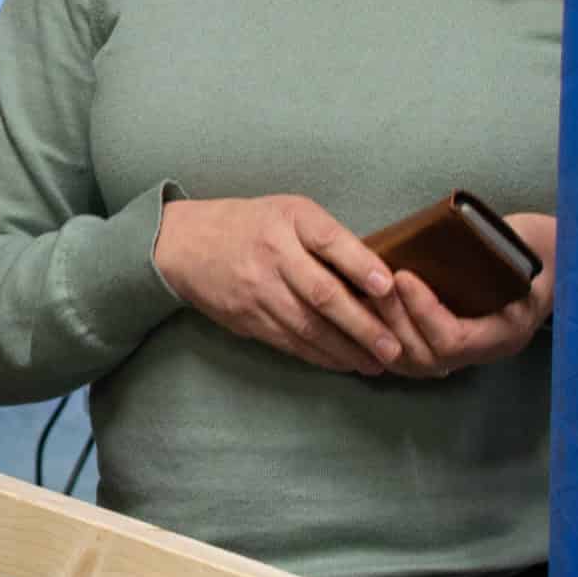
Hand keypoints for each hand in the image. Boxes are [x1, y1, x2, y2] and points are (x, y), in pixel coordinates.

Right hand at [154, 195, 403, 375]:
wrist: (185, 244)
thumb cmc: (250, 225)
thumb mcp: (288, 212)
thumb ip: (327, 238)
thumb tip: (375, 277)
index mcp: (289, 219)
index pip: (329, 241)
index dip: (360, 264)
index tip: (389, 286)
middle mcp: (273, 254)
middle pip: (322, 294)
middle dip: (361, 325)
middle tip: (392, 348)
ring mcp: (258, 290)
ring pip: (308, 326)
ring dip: (345, 349)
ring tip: (376, 364)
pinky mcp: (247, 317)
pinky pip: (289, 341)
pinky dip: (319, 355)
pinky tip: (342, 362)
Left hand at [372, 213, 558, 377]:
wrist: (551, 262)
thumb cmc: (532, 247)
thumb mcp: (521, 247)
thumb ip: (495, 249)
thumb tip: (455, 235)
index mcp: (507, 332)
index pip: (454, 340)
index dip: (423, 312)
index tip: (403, 276)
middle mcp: (485, 352)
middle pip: (425, 357)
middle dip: (393, 320)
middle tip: (370, 285)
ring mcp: (466, 356)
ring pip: (411, 363)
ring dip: (382, 331)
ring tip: (362, 296)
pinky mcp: (447, 348)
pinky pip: (408, 356)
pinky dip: (382, 338)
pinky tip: (363, 313)